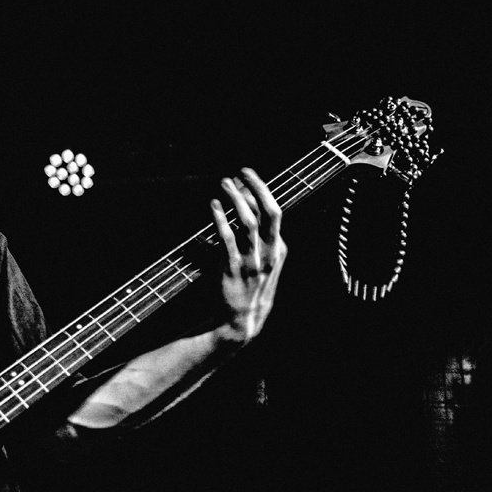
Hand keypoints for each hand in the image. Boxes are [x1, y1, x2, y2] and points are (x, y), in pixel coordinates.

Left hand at [209, 167, 285, 343]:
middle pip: (269, 213)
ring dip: (236, 200)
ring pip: (248, 223)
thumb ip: (260, 236)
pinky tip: (213, 206)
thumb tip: (249, 202)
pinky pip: (227, 239)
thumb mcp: (264, 261)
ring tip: (224, 185)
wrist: (241, 320)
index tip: (246, 176)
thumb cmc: (250, 286)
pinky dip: (220, 220)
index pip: (274, 212)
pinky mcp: (232, 269)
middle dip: (257, 188)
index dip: (260, 190)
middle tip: (241, 171)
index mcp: (278, 249)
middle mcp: (268, 254)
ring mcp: (251, 262)